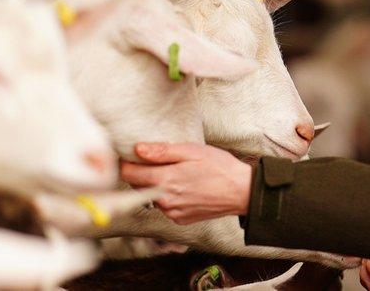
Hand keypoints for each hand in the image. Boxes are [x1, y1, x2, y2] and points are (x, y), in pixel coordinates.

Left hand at [119, 142, 251, 224]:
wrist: (242, 192)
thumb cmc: (220, 167)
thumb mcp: (193, 151)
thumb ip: (163, 151)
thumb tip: (138, 150)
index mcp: (165, 181)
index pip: (128, 174)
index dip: (127, 163)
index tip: (132, 155)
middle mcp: (164, 200)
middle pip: (137, 185)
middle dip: (142, 173)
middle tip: (158, 161)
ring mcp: (172, 212)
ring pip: (151, 196)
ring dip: (157, 185)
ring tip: (177, 173)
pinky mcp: (180, 219)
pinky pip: (165, 206)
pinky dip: (169, 196)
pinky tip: (185, 187)